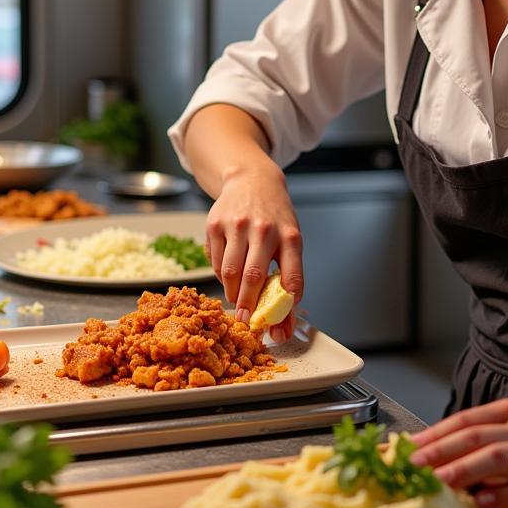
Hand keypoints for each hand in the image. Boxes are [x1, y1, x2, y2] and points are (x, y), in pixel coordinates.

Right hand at [204, 161, 303, 341]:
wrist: (252, 180)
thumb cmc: (274, 217)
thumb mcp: (289, 240)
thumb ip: (287, 279)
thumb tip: (282, 326)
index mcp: (289, 236)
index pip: (292, 278)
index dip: (285, 307)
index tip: (279, 326)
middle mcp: (264, 229)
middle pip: (253, 277)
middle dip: (248, 307)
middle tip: (246, 322)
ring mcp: (237, 225)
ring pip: (230, 272)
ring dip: (232, 293)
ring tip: (237, 298)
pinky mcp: (215, 224)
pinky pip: (215, 262)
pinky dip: (221, 276)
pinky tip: (229, 273)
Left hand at [409, 397, 507, 507]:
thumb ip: (476, 433)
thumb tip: (429, 449)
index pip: (466, 420)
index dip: (437, 434)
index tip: (411, 448)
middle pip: (478, 439)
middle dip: (443, 453)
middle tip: (418, 468)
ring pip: (502, 460)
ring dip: (467, 472)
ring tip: (442, 483)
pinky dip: (506, 496)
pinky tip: (484, 501)